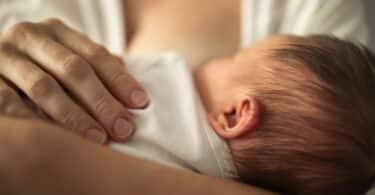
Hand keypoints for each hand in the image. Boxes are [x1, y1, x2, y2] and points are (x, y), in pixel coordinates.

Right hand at [0, 18, 148, 143]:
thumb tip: (131, 83)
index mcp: (57, 30)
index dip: (120, 80)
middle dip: (102, 101)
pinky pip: (9, 102)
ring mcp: (6, 56)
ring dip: (74, 116)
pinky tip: (55, 138)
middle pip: (74, 70)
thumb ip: (94, 65)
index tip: (141, 103)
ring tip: (98, 138)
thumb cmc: (41, 64)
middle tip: (123, 128)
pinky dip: (33, 121)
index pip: (95, 55)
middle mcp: (31, 37)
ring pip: (44, 87)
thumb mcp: (66, 56)